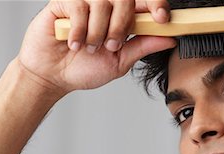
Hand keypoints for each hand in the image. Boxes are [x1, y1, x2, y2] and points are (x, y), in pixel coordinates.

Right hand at [17, 0, 175, 95]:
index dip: (157, 5)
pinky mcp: (64, 1)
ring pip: (102, 2)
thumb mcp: (120, 61)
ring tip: (89, 47)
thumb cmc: (84, 68)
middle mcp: (106, 5)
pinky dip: (79, 30)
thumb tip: (170, 39)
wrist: (53, 76)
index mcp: (123, 18)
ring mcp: (85, 1)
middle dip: (120, 26)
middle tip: (110, 46)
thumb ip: (142, 47)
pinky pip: (79, 6)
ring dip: (98, 32)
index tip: (162, 19)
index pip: (144, 2)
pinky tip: (73, 43)